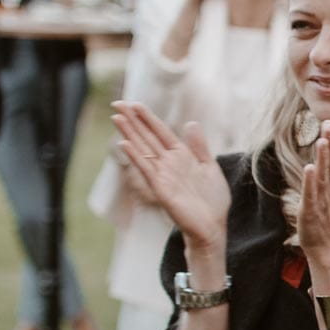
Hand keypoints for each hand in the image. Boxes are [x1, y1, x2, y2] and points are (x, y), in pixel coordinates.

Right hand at [111, 100, 230, 252]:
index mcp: (181, 156)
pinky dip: (136, 157)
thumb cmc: (212, 200)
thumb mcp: (209, 167)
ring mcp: (163, 175)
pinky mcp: (161, 188)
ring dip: (130, 134)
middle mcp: (169, 163)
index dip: (147, 117)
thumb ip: (199, 146)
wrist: (213, 226)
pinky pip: (147, 169)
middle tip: (117, 103)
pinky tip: (125, 144)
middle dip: (133, 120)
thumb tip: (192, 123)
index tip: (133, 103)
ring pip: (143, 149)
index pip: (161, 132)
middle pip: (147, 137)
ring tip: (116, 117)